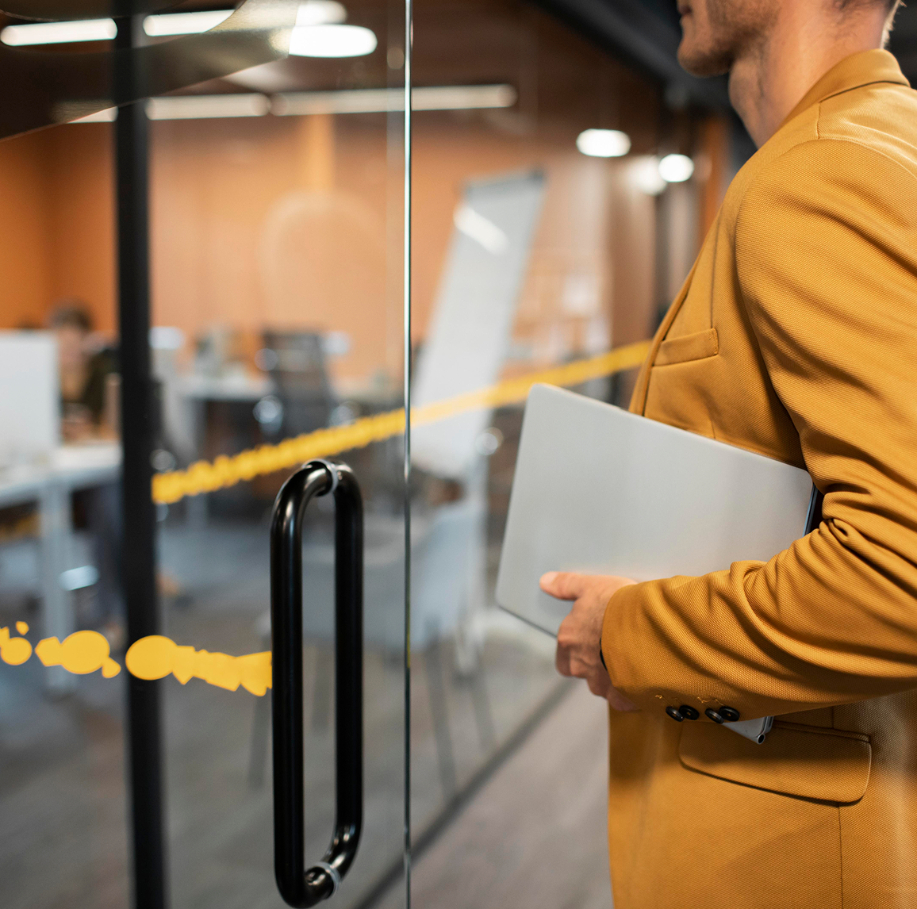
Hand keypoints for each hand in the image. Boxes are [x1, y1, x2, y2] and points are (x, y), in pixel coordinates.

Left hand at [540, 571, 638, 711]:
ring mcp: (599, 683)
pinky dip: (632, 692)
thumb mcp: (590, 586)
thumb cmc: (618, 608)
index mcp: (569, 638)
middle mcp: (579, 664)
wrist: (647, 631)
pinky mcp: (620, 697)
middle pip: (580, 670)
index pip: (564, 650)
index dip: (579, 644)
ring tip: (633, 662)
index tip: (596, 636)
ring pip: (602, 686)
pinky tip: (644, 678)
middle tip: (612, 650)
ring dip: (613, 678)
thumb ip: (566, 585)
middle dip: (592, 666)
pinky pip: (624, 699)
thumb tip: (545, 581)